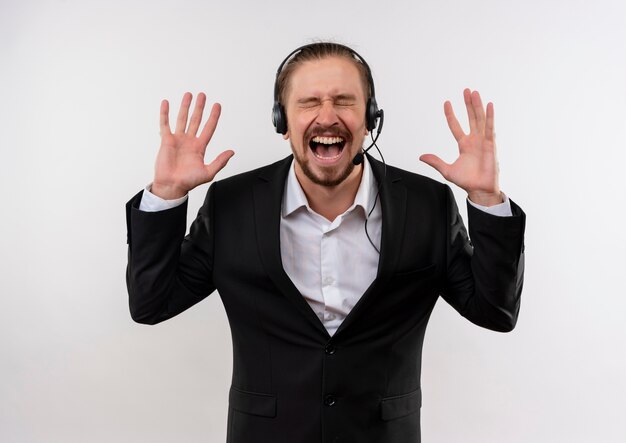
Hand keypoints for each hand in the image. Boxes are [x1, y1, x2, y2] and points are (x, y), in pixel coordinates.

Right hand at [152, 92, 233, 199]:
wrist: (172, 185)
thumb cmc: (188, 181)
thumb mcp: (208, 172)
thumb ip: (220, 161)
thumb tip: (231, 152)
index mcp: (200, 147)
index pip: (209, 128)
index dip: (213, 117)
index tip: (217, 105)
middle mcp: (189, 141)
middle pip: (196, 120)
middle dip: (199, 107)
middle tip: (202, 95)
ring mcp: (178, 139)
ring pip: (182, 119)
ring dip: (185, 106)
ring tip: (188, 95)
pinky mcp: (166, 140)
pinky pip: (165, 124)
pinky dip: (165, 114)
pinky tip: (166, 103)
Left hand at [420, 89, 501, 205]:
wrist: (479, 190)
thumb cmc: (467, 181)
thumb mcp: (447, 170)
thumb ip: (435, 161)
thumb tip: (421, 156)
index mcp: (464, 145)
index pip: (455, 126)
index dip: (451, 115)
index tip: (446, 103)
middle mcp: (474, 140)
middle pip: (470, 118)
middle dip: (468, 104)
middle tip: (466, 90)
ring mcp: (483, 141)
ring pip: (480, 119)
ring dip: (477, 106)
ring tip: (474, 93)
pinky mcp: (491, 145)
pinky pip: (490, 128)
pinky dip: (490, 117)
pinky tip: (489, 105)